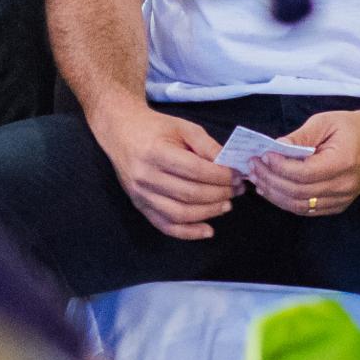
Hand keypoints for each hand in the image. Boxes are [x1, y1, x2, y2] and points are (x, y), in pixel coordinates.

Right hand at [91, 105, 239, 239]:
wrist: (121, 131)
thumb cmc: (155, 127)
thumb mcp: (183, 127)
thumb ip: (206, 145)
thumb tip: (230, 165)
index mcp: (155, 152)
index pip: (195, 171)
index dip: (221, 176)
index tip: (238, 175)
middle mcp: (145, 177)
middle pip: (190, 194)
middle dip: (220, 194)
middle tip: (238, 189)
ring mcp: (140, 195)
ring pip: (180, 214)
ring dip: (208, 213)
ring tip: (227, 205)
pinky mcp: (139, 206)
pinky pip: (165, 226)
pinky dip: (188, 232)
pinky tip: (208, 230)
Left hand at [253, 108, 359, 216]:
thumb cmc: (352, 126)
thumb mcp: (325, 122)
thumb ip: (300, 137)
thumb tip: (275, 148)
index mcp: (342, 163)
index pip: (304, 174)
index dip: (280, 167)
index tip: (263, 155)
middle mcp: (343, 187)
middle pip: (298, 192)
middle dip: (271, 180)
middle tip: (253, 167)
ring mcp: (342, 200)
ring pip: (300, 205)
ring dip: (275, 194)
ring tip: (257, 179)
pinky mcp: (338, 205)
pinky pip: (307, 210)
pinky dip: (287, 201)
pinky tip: (272, 189)